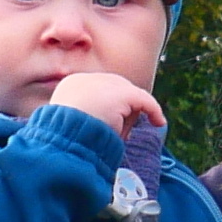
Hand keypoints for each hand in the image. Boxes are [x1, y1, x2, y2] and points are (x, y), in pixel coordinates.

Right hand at [43, 71, 164, 135]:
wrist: (63, 141)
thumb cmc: (65, 142)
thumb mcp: (72, 126)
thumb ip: (88, 118)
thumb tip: (109, 125)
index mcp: (71, 86)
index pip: (98, 91)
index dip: (110, 109)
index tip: (112, 126)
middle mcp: (88, 79)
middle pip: (116, 91)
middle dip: (123, 112)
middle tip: (119, 134)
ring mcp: (105, 84)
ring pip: (128, 99)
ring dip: (127, 121)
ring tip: (112, 137)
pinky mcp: (122, 94)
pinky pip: (144, 101)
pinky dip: (153, 111)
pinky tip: (158, 122)